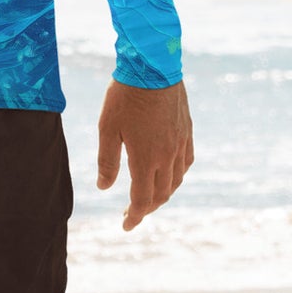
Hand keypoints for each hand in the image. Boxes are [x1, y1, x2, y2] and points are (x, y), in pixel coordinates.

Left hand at [96, 79, 192, 230]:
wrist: (153, 67)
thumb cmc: (125, 96)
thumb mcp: (107, 128)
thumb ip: (107, 161)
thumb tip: (104, 188)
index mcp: (146, 159)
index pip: (142, 200)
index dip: (134, 216)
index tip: (125, 226)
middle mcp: (167, 156)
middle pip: (160, 195)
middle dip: (146, 208)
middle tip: (132, 213)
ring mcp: (180, 144)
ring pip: (176, 181)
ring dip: (162, 194)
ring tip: (148, 197)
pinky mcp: (187, 131)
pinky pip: (186, 163)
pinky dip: (177, 175)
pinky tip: (170, 174)